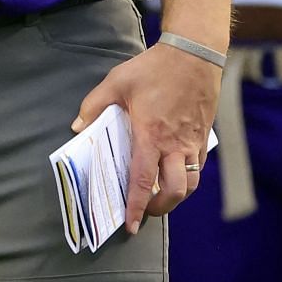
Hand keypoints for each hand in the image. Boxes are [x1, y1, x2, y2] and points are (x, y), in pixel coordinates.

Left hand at [74, 40, 220, 232]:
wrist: (194, 55)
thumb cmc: (154, 69)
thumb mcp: (116, 82)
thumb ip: (94, 106)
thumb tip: (77, 128)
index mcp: (150, 135)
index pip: (142, 180)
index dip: (136, 206)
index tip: (130, 225)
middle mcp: (174, 145)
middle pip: (174, 191)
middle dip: (160, 209)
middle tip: (145, 212)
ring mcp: (192, 142)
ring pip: (191, 184)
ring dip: (176, 196)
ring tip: (160, 197)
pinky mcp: (203, 136)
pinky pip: (198, 167)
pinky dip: (187, 177)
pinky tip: (174, 173)